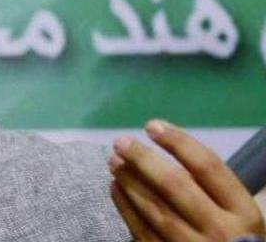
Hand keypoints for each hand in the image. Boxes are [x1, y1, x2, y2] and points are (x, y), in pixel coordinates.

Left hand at [109, 119, 264, 240]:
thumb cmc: (234, 234)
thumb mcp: (236, 211)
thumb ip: (209, 187)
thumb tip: (162, 157)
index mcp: (241, 211)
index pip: (207, 167)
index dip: (178, 142)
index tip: (152, 126)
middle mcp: (219, 229)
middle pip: (175, 186)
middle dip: (144, 160)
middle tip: (121, 142)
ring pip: (155, 209)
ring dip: (130, 181)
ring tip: (114, 161)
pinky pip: (142, 230)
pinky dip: (125, 207)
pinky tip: (115, 187)